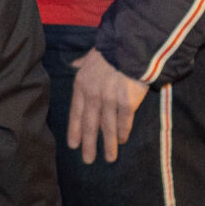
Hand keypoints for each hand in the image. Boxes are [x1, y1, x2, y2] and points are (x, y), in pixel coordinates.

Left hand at [65, 47, 148, 164]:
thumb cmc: (111, 49)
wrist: (130, 46)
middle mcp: (93, 95)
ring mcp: (110, 100)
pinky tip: (121, 141)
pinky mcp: (127, 102)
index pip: (75, 112)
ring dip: (107, 144)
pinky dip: (122, 133)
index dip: (74, 130)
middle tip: (88, 159)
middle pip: (89, 124)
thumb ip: (81, 62)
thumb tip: (73, 64)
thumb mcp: (90, 54)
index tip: (73, 145)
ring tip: (108, 158)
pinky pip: (124, 122)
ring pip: (107, 127)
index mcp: (82, 85)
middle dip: (88, 144)